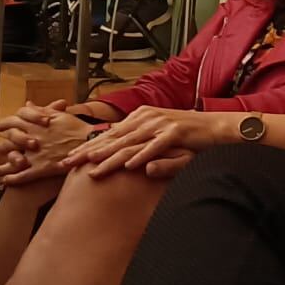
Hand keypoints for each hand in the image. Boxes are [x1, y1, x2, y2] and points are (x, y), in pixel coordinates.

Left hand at [0, 104, 89, 183]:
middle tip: (0, 147)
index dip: (5, 124)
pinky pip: (22, 176)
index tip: (2, 127)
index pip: (12, 121)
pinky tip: (6, 180)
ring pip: (11, 160)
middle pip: (8, 141)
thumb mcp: (59, 114)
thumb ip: (40, 110)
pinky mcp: (41, 169)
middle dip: (3, 144)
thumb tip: (27, 104)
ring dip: (3, 164)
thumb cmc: (76, 127)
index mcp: (35, 124)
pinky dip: (11, 179)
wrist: (90, 143)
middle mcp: (32, 138)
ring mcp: (35, 155)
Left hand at [63, 105, 235, 177]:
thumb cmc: (188, 138)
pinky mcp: (177, 132)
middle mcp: (147, 118)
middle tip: (68, 163)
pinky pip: (156, 147)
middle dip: (89, 151)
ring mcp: (161, 124)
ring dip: (110, 156)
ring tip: (92, 166)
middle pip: (113, 138)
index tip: (69, 158)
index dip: (88, 146)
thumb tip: (123, 155)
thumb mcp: (160, 142)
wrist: (217, 127)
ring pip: (130, 143)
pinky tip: (130, 166)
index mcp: (141, 118)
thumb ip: (142, 147)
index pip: (109, 134)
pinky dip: (143, 156)